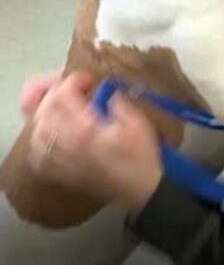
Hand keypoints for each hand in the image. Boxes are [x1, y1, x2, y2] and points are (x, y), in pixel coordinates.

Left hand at [26, 71, 162, 213]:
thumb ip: (117, 102)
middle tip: (74, 90)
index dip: (74, 81)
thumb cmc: (141, 154)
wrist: (140, 188)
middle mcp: (67, 142)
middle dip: (57, 93)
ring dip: (45, 113)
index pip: (64, 95)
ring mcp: (61, 158)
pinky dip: (40, 139)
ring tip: (60, 108)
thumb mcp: (137, 122)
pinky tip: (50, 133)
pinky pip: (38, 153)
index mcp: (86, 128)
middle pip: (45, 110)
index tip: (90, 80)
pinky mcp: (61, 170)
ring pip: (37, 130)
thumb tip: (106, 92)